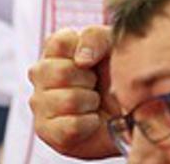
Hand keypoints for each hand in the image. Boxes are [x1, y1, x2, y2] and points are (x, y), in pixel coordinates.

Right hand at [30, 27, 116, 159]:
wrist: (130, 111)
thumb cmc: (116, 74)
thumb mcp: (112, 45)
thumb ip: (95, 38)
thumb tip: (81, 60)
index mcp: (53, 49)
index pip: (60, 41)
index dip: (86, 50)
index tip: (94, 60)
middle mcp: (40, 74)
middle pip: (62, 72)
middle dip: (89, 79)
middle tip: (94, 84)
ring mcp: (39, 103)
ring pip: (69, 100)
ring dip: (91, 102)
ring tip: (93, 102)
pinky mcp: (45, 131)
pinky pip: (72, 126)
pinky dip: (90, 123)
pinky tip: (90, 120)